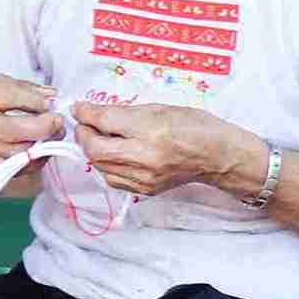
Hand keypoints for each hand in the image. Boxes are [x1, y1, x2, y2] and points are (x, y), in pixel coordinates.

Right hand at [0, 74, 63, 171]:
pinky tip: (40, 151)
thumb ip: (21, 87)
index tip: (53, 102)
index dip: (36, 101)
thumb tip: (52, 96)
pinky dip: (30, 162)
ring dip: (42, 145)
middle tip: (58, 122)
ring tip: (53, 135)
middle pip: (13, 130)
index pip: (9, 97)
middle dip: (44, 127)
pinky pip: (10, 167)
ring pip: (15, 152)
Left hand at [70, 101, 260, 197]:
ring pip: (100, 167)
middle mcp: (146, 157)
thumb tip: (97, 112)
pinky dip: (106, 165)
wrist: (218, 156)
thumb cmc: (196, 126)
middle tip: (86, 124)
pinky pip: (113, 179)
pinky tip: (114, 154)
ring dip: (93, 150)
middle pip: (95, 149)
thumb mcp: (160, 108)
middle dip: (84, 134)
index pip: (105, 121)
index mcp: (152, 131)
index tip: (80, 108)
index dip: (86, 113)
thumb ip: (126, 112)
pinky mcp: (145, 190)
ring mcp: (144, 177)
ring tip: (100, 137)